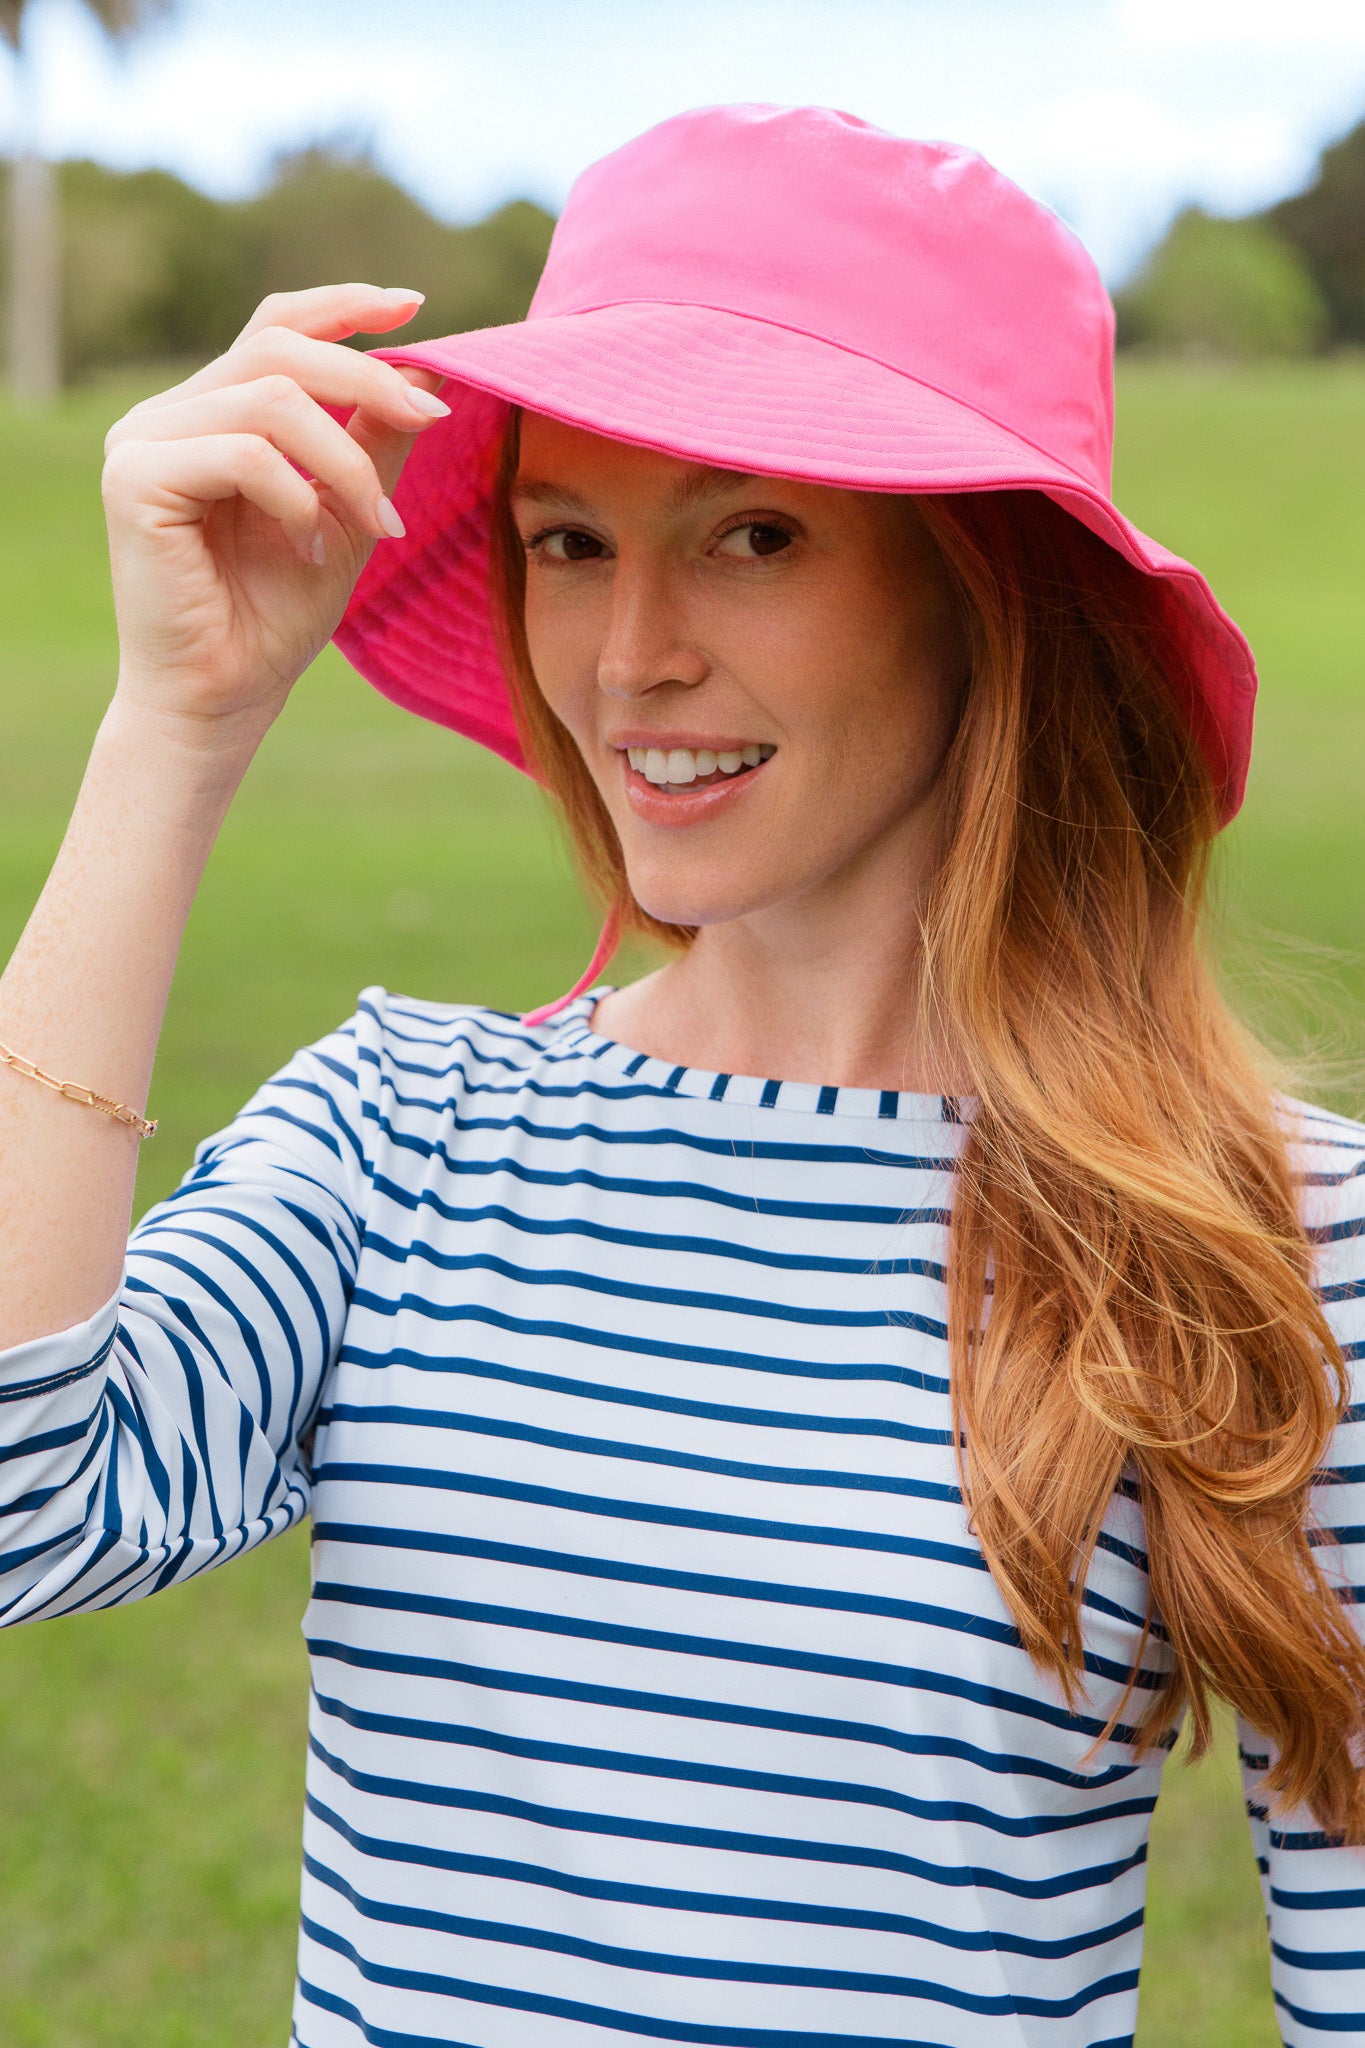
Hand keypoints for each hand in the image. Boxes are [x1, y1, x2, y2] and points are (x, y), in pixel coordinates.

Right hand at [100, 283, 448, 749]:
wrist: (223, 696)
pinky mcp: (136, 479)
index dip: (344, 307)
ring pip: (270, 400)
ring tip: (376, 523)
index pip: (276, 328)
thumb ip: (373, 442)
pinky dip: (298, 498)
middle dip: (369, 379)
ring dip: (346, 460)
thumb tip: (425, 368)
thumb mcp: (346, 515)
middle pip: (280, 348)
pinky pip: (243, 454)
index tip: (414, 306)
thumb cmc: (275, 615)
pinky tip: (312, 549)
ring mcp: (144, 441)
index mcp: (213, 412)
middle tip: (434, 419)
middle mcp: (170, 414)